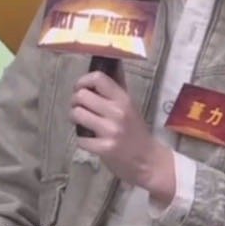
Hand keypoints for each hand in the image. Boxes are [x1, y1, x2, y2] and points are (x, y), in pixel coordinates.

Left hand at [70, 71, 174, 201]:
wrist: (149, 161)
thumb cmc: (136, 131)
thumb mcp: (130, 107)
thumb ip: (117, 88)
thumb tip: (110, 64)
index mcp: (123, 99)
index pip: (98, 78)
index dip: (83, 81)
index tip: (80, 88)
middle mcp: (117, 112)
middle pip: (81, 96)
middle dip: (75, 102)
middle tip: (80, 108)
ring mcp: (111, 131)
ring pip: (77, 114)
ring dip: (74, 118)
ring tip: (82, 122)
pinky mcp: (105, 148)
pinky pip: (80, 138)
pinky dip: (82, 139)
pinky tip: (89, 140)